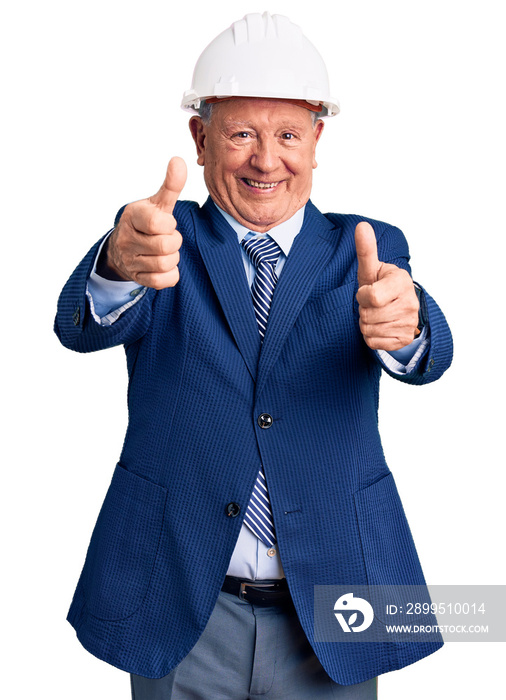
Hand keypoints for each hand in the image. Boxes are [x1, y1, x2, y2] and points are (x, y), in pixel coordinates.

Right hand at [100, 157, 186, 288]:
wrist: (123, 248)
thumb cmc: (146, 222)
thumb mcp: (158, 203)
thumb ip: (171, 185)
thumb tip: (179, 161)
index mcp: (132, 216)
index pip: (157, 224)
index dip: (169, 225)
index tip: (166, 223)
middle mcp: (127, 239)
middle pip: (164, 246)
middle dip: (174, 241)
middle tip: (168, 237)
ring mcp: (130, 260)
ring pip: (164, 264)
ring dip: (173, 258)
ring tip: (166, 250)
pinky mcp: (137, 278)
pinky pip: (162, 281)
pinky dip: (170, 274)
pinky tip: (165, 265)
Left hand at [355, 221, 419, 350]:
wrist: (398, 306)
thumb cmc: (381, 284)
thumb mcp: (372, 268)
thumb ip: (366, 250)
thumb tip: (361, 226)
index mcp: (402, 282)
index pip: (372, 297)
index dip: (363, 295)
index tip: (369, 291)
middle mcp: (410, 303)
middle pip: (368, 315)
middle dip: (364, 310)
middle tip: (373, 304)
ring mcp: (409, 323)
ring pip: (369, 330)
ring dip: (366, 323)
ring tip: (376, 313)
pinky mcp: (404, 339)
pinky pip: (373, 343)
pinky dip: (371, 337)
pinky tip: (380, 326)